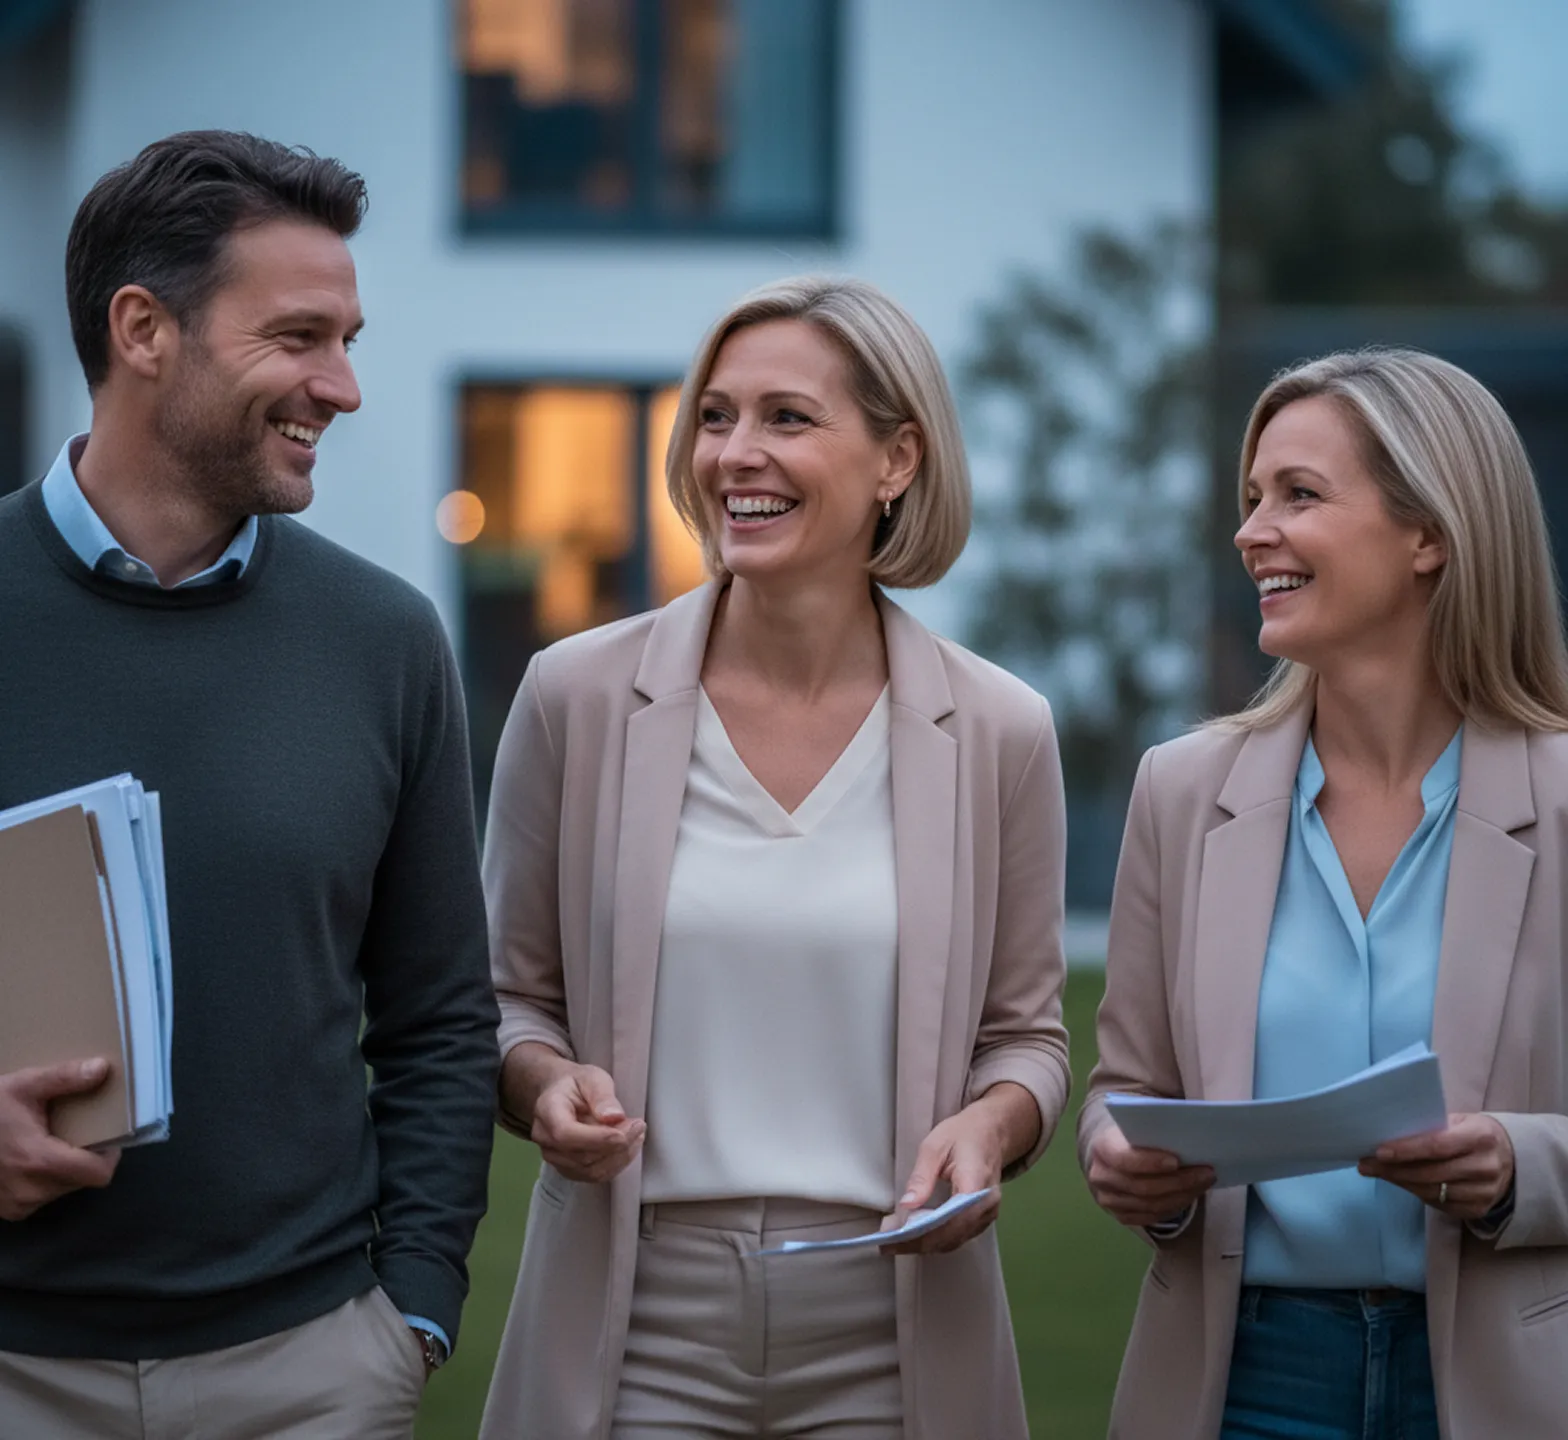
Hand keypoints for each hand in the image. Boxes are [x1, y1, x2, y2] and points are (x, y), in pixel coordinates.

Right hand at [0, 1059, 120, 1221]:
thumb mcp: (23, 1086)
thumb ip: (65, 1078)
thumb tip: (103, 1068)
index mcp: (40, 1162)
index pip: (98, 1174)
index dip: (109, 1154)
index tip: (106, 1135)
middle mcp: (31, 1192)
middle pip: (82, 1180)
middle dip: (85, 1156)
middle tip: (75, 1131)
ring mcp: (17, 1206)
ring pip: (63, 1189)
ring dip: (64, 1168)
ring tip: (49, 1141)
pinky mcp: (8, 1211)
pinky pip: (41, 1196)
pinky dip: (43, 1179)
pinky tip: (29, 1157)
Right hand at [530, 1063, 644, 1183]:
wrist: (561, 1094)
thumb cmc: (576, 1084)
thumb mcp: (592, 1078)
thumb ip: (602, 1095)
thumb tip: (614, 1117)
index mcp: (547, 1110)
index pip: (565, 1134)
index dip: (597, 1138)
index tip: (624, 1132)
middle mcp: (545, 1138)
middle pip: (581, 1156)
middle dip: (616, 1145)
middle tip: (638, 1125)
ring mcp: (554, 1157)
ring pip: (590, 1170)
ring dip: (620, 1156)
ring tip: (637, 1134)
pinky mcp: (567, 1169)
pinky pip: (594, 1175)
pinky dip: (616, 1164)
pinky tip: (628, 1146)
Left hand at [880, 1103, 1007, 1255]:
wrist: (991, 1132)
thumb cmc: (962, 1134)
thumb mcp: (934, 1146)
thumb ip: (921, 1177)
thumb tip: (906, 1205)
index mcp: (975, 1184)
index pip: (950, 1220)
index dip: (923, 1234)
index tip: (895, 1238)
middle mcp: (986, 1205)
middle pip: (951, 1235)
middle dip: (918, 1243)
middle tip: (887, 1244)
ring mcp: (988, 1213)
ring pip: (955, 1239)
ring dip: (925, 1244)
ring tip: (896, 1241)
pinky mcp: (983, 1217)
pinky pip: (959, 1235)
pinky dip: (937, 1238)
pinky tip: (916, 1235)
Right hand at [1086, 1122, 1213, 1229]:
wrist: (1111, 1150)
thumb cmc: (1132, 1132)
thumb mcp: (1139, 1121)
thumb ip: (1157, 1126)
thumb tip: (1190, 1133)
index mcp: (1102, 1147)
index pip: (1124, 1159)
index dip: (1150, 1162)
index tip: (1177, 1161)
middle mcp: (1101, 1176)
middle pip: (1142, 1187)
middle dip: (1179, 1182)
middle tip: (1207, 1173)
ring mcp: (1109, 1199)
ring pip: (1150, 1205)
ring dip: (1182, 1196)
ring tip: (1204, 1183)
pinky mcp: (1121, 1215)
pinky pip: (1151, 1217)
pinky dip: (1174, 1207)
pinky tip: (1189, 1195)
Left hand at [1358, 1113, 1513, 1220]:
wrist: (1513, 1159)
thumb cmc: (1474, 1133)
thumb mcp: (1460, 1120)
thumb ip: (1431, 1127)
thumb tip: (1388, 1133)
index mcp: (1481, 1137)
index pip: (1437, 1146)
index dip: (1406, 1150)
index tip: (1378, 1150)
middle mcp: (1486, 1167)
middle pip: (1431, 1173)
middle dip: (1393, 1169)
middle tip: (1366, 1164)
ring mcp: (1485, 1192)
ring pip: (1432, 1191)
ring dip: (1400, 1182)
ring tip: (1377, 1172)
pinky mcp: (1479, 1209)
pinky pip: (1439, 1204)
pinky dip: (1416, 1193)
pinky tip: (1401, 1182)